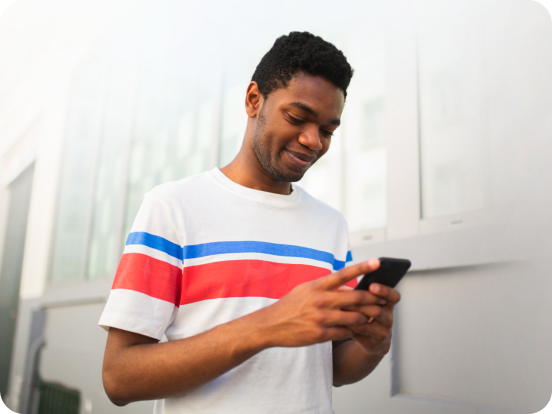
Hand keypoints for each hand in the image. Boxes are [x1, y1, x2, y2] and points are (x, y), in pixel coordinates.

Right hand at [254, 259, 384, 347]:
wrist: (271, 325)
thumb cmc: (292, 305)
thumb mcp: (306, 290)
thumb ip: (327, 288)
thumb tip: (348, 288)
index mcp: (318, 286)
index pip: (344, 274)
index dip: (362, 267)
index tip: (378, 262)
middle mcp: (321, 300)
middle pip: (356, 297)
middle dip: (373, 299)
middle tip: (384, 300)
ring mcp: (321, 318)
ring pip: (354, 317)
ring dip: (365, 318)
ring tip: (369, 318)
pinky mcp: (320, 334)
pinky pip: (345, 333)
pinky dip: (351, 331)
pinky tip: (352, 331)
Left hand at [345, 271, 400, 355]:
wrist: (368, 339)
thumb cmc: (364, 314)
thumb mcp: (366, 302)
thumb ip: (361, 292)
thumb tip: (344, 282)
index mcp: (388, 304)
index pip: (394, 296)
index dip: (384, 290)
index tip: (371, 286)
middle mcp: (388, 318)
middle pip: (378, 309)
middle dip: (361, 303)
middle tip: (348, 298)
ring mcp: (382, 331)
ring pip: (368, 321)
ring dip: (354, 313)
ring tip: (342, 308)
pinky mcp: (373, 342)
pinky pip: (361, 332)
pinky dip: (350, 324)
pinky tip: (341, 320)